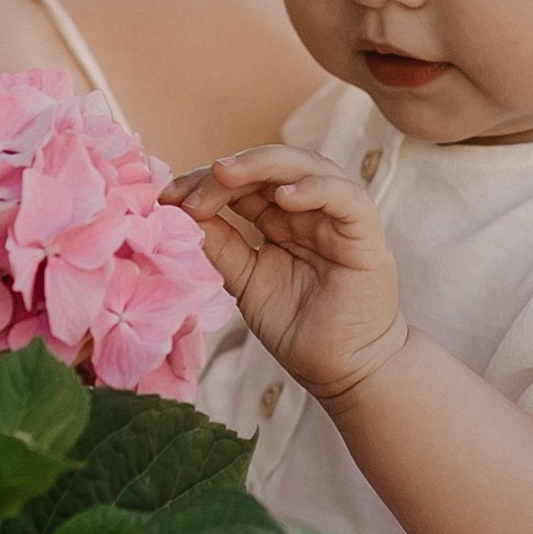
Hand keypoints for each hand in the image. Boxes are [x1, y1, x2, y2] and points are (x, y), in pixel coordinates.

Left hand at [164, 144, 406, 404]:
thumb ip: (221, 246)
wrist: (342, 369)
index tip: (167, 197)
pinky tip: (284, 197)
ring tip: (225, 175)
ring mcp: (338, 216)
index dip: (205, 182)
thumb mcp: (245, 281)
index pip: (243, 182)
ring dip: (263, 164)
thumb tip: (180, 213)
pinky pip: (344, 197)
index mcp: (281, 217)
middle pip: (270, 165)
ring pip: (307, 166)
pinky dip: (314, 189)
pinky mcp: (365, 233)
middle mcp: (309, 208)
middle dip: (227, 170)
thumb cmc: (297, 327)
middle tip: (190, 189)